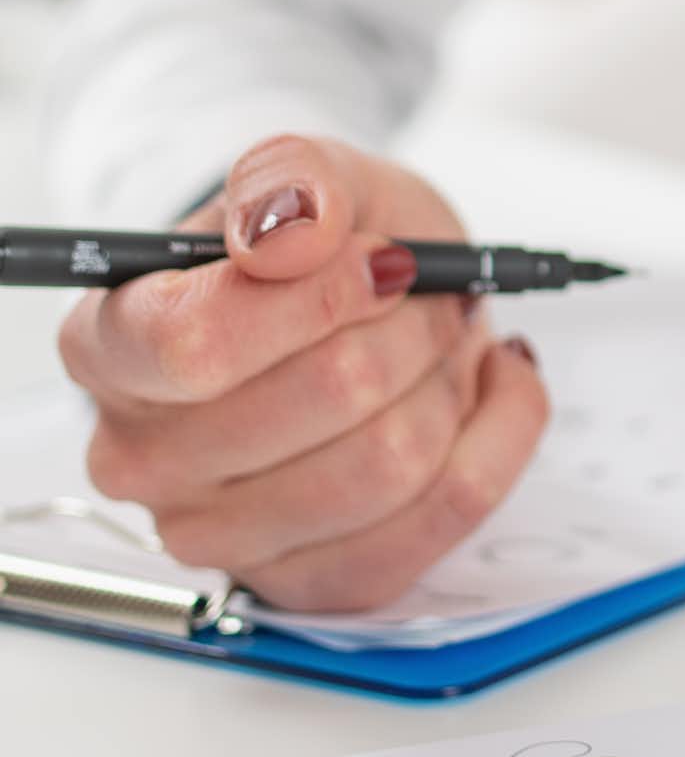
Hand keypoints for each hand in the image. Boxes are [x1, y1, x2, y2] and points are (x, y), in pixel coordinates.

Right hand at [58, 134, 549, 611]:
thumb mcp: (309, 175)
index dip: (318, 296)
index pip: (198, 344)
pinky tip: (485, 382)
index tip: (380, 257)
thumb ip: (288, 181)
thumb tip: (288, 233)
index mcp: (112, 348)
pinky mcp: (316, 580)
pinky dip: (500, 429)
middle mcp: (143, 459)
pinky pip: (449, 507)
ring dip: (449, 377)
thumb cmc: (326, 248)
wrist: (380, 301)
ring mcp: (222, 537)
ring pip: (394, 458)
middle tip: (421, 293)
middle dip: (409, 324)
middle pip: (328, 394)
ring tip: (436, 341)